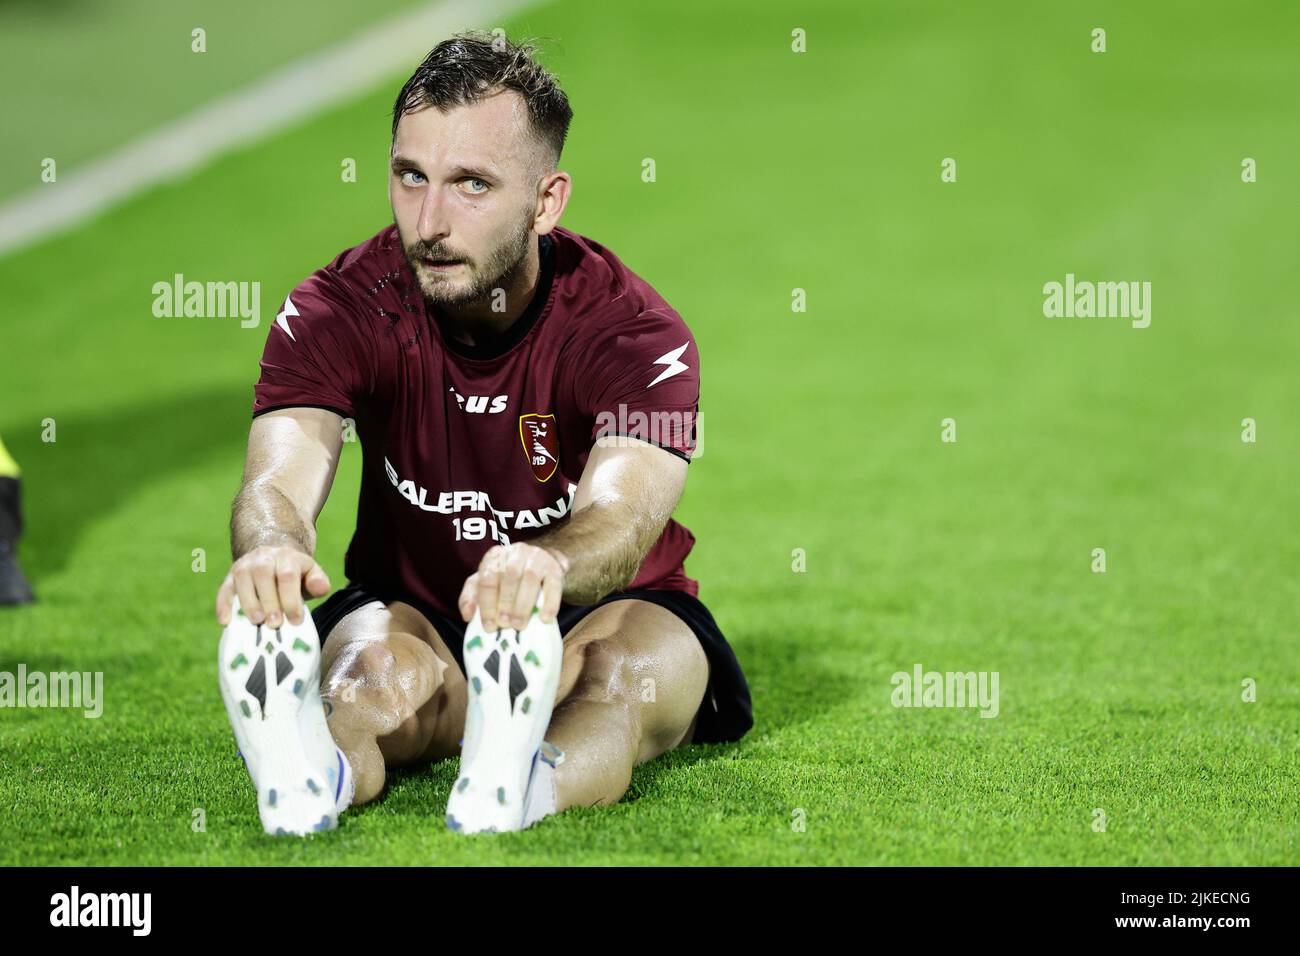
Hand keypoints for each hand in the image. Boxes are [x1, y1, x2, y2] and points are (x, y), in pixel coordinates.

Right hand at [215, 545, 330, 626]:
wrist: (274, 557)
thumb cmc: (295, 575)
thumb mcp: (311, 575)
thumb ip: (318, 582)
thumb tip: (320, 587)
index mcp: (287, 556)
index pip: (288, 576)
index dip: (291, 599)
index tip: (296, 621)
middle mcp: (264, 557)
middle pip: (264, 575)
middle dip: (270, 602)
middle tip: (275, 624)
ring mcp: (245, 565)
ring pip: (243, 580)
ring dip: (249, 603)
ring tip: (257, 622)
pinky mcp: (230, 576)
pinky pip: (224, 589)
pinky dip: (223, 605)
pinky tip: (226, 621)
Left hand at [459, 543, 567, 628]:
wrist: (541, 564)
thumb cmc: (509, 578)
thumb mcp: (487, 582)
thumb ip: (472, 597)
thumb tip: (468, 615)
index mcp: (495, 556)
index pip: (488, 578)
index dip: (487, 603)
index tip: (489, 625)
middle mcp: (516, 552)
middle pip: (509, 576)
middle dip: (505, 603)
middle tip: (504, 625)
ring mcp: (538, 558)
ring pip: (530, 578)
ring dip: (523, 604)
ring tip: (519, 625)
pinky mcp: (555, 568)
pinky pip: (553, 585)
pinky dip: (550, 602)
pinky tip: (545, 618)